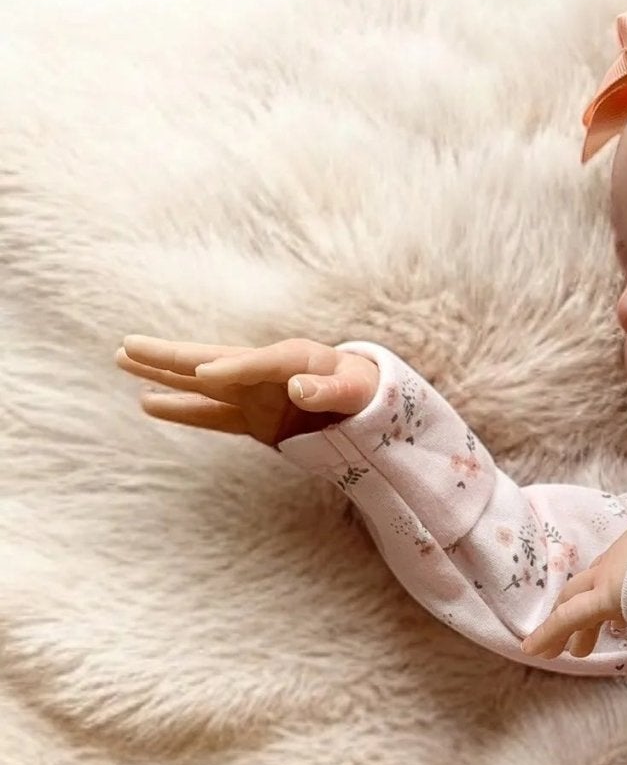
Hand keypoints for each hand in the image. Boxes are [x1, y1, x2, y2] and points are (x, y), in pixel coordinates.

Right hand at [115, 334, 379, 447]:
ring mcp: (253, 395)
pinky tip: (147, 402)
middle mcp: (263, 372)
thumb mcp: (358, 390)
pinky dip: (180, 409)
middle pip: (210, 359)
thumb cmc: (364, 390)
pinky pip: (210, 415)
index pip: (259, 363)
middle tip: (128, 345)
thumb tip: (299, 389)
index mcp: (293, 357)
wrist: (367, 403)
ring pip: (198, 383)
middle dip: (171, 355)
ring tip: (121, 359)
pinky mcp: (252, 419)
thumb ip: (330, 391)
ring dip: (161, 373)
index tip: (204, 374)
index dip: (234, 369)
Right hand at [520, 519, 626, 659]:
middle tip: (570, 652)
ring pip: (596, 579)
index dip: (547, 634)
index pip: (569, 616)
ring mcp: (623, 549)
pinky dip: (614, 586)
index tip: (531, 652)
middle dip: (566, 625)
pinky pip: (617, 564)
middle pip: (575, 595)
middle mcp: (609, 568)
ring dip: (593, 606)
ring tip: (604, 632)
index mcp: (610, 592)